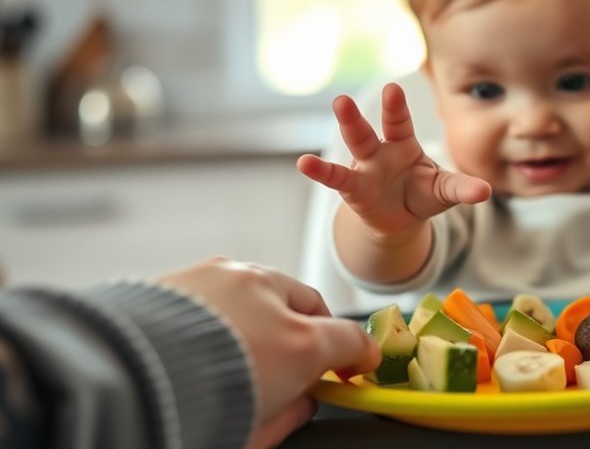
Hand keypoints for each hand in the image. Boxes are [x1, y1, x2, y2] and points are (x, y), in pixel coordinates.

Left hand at [157, 257, 380, 448]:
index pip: (348, 338)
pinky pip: (220, 285)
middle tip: (297, 358)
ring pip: (263, 287)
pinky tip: (206, 335)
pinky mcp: (185, 274)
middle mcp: (267, 298)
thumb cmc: (188, 411)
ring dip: (265, 311)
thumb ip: (290, 414)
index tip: (356, 364)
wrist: (115, 387)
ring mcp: (225, 278)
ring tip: (244, 345)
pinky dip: (223, 305)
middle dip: (307, 329)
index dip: (357, 354)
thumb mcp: (256, 433)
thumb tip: (299, 403)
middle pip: (306, 304)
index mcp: (295, 342)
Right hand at [297, 83, 490, 235]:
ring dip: (347, 125)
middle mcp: (381, 149)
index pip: (399, 121)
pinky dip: (321, 172)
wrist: (401, 218)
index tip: (393, 88)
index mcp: (404, 143)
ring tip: (339, 104)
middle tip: (349, 94)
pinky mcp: (353, 189)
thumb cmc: (422, 194)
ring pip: (355, 142)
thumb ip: (461, 188)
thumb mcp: (443, 191)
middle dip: (362, 112)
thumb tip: (486, 190)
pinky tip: (304, 164)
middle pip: (371, 127)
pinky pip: (336, 178)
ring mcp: (364, 167)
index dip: (396, 106)